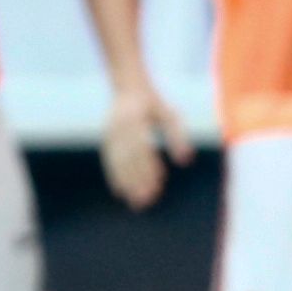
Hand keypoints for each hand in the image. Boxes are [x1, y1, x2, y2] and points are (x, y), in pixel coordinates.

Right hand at [100, 84, 191, 210]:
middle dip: (137, 180)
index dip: (150, 167)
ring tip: (136, 201)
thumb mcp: (171, 115)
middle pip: (129, 159)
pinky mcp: (105, 140)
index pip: (143, 148)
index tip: (159, 185)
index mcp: (135, 119)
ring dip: (126, 184)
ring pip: (117, 163)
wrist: (129, 89)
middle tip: (147, 201)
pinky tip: (121, 192)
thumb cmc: (156, 105)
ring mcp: (109, 134)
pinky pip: (109, 162)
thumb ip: (178, 136)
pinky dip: (114, 177)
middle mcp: (118, 128)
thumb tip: (186, 160)